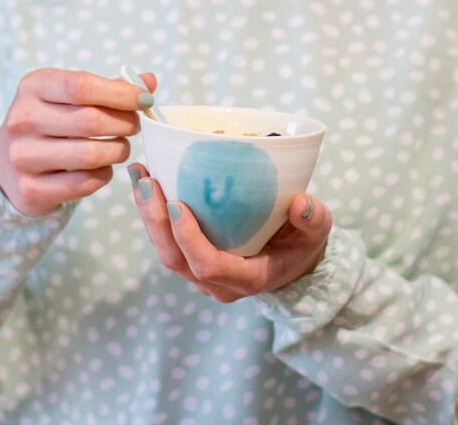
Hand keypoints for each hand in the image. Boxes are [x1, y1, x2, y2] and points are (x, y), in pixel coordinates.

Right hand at [0, 69, 155, 215]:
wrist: (8, 162)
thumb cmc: (52, 119)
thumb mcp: (71, 94)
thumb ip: (110, 87)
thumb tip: (150, 81)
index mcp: (33, 86)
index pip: (81, 86)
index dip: (120, 93)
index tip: (145, 99)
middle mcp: (22, 119)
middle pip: (90, 121)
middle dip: (125, 123)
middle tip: (135, 125)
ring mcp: (22, 157)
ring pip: (90, 155)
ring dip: (118, 150)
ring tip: (121, 146)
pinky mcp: (30, 190)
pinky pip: (84, 183)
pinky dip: (104, 174)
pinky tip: (103, 166)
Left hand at [128, 164, 331, 302]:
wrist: (294, 261)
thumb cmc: (304, 243)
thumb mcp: (318, 231)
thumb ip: (313, 218)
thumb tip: (300, 202)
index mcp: (248, 278)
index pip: (210, 265)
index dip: (189, 238)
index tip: (177, 203)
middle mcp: (218, 283)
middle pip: (176, 260)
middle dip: (156, 221)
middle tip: (147, 180)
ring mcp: (202, 275)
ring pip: (165, 252)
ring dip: (147, 215)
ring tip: (139, 174)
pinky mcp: (192, 261)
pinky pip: (165, 242)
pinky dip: (152, 214)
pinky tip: (145, 181)